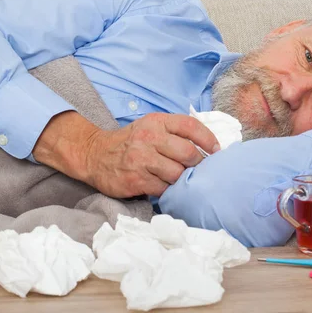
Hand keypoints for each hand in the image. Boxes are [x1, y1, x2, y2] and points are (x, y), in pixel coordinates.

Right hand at [33, 111, 218, 197]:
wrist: (95, 156)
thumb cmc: (132, 142)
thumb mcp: (151, 127)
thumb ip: (175, 132)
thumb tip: (209, 146)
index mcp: (157, 122)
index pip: (190, 126)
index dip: (208, 139)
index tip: (216, 150)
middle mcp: (149, 138)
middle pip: (188, 153)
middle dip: (198, 164)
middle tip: (199, 169)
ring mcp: (141, 159)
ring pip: (177, 173)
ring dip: (183, 179)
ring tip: (180, 179)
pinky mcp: (135, 179)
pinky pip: (164, 189)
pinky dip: (169, 190)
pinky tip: (165, 186)